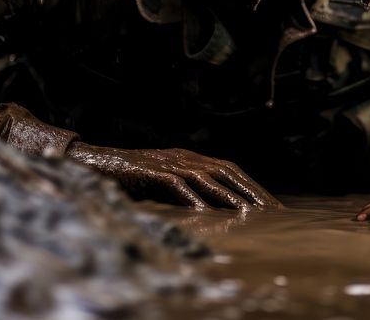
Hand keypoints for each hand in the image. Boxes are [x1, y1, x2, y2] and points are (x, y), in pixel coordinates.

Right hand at [67, 143, 281, 210]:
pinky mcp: (150, 171)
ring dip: (228, 196)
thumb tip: (213, 209)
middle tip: (273, 211)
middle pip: (227, 171)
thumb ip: (189, 188)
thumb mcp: (167, 180)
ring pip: (206, 178)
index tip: (273, 205)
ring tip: (248, 214)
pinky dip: (191, 198)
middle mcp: (185, 156)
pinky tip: (205, 213)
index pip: (231, 169)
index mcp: (191, 156)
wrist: (97, 161)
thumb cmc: (133, 175)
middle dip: (251, 191)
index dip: (252, 186)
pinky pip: (175, 185)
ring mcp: (169, 162)